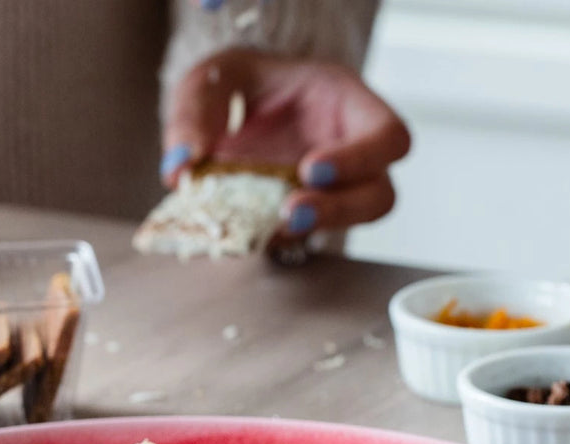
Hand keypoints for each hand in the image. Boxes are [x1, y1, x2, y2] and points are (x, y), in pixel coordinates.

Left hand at [162, 48, 409, 241]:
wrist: (230, 105)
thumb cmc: (239, 81)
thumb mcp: (214, 77)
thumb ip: (195, 112)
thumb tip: (180, 166)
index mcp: (346, 105)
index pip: (389, 136)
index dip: (362, 157)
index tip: (311, 167)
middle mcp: (352, 153)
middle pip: (380, 193)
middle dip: (341, 207)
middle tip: (290, 209)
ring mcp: (333, 190)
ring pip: (350, 224)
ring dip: (316, 229)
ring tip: (273, 228)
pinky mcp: (305, 217)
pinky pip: (305, 237)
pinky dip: (277, 239)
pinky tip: (247, 235)